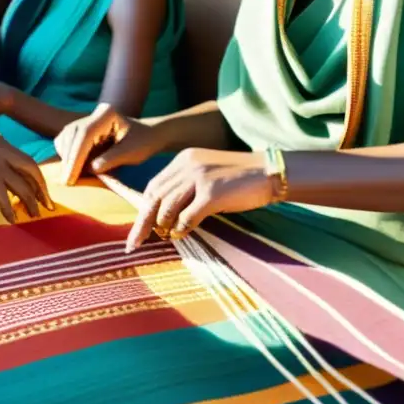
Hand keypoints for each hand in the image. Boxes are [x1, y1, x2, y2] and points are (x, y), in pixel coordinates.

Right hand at [0, 129, 52, 221]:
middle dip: (41, 189)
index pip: (22, 157)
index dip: (32, 175)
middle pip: (31, 169)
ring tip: (34, 215)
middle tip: (48, 204)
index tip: (38, 188)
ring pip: (22, 185)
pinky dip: (10, 210)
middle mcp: (0, 146)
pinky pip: (6, 198)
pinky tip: (12, 219)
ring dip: (30, 202)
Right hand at [55, 103, 165, 185]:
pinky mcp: (81, 130)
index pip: (86, 133)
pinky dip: (67, 156)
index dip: (76, 156)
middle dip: (68, 160)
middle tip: (66, 182)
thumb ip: (111, 159)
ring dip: (66, 159)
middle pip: (72, 135)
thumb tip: (90, 169)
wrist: (147, 136)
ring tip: (71, 178)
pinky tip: (73, 170)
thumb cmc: (143, 143)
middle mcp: (94, 114)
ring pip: (66, 138)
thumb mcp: (131, 153)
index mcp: (107, 113)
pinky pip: (66, 142)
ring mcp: (86, 120)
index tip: (71, 177)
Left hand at [127, 149, 272, 251]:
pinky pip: (187, 217)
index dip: (143, 208)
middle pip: (155, 197)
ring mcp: (199, 178)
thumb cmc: (239, 179)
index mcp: (184, 160)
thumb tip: (163, 216)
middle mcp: (187, 166)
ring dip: (163, 226)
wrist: (270, 172)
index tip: (138, 227)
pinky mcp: (212, 193)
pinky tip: (181, 235)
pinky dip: (181, 229)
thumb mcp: (207, 175)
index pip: (154, 186)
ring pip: (167, 208)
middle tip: (134, 243)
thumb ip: (185, 188)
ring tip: (164, 237)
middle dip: (143, 222)